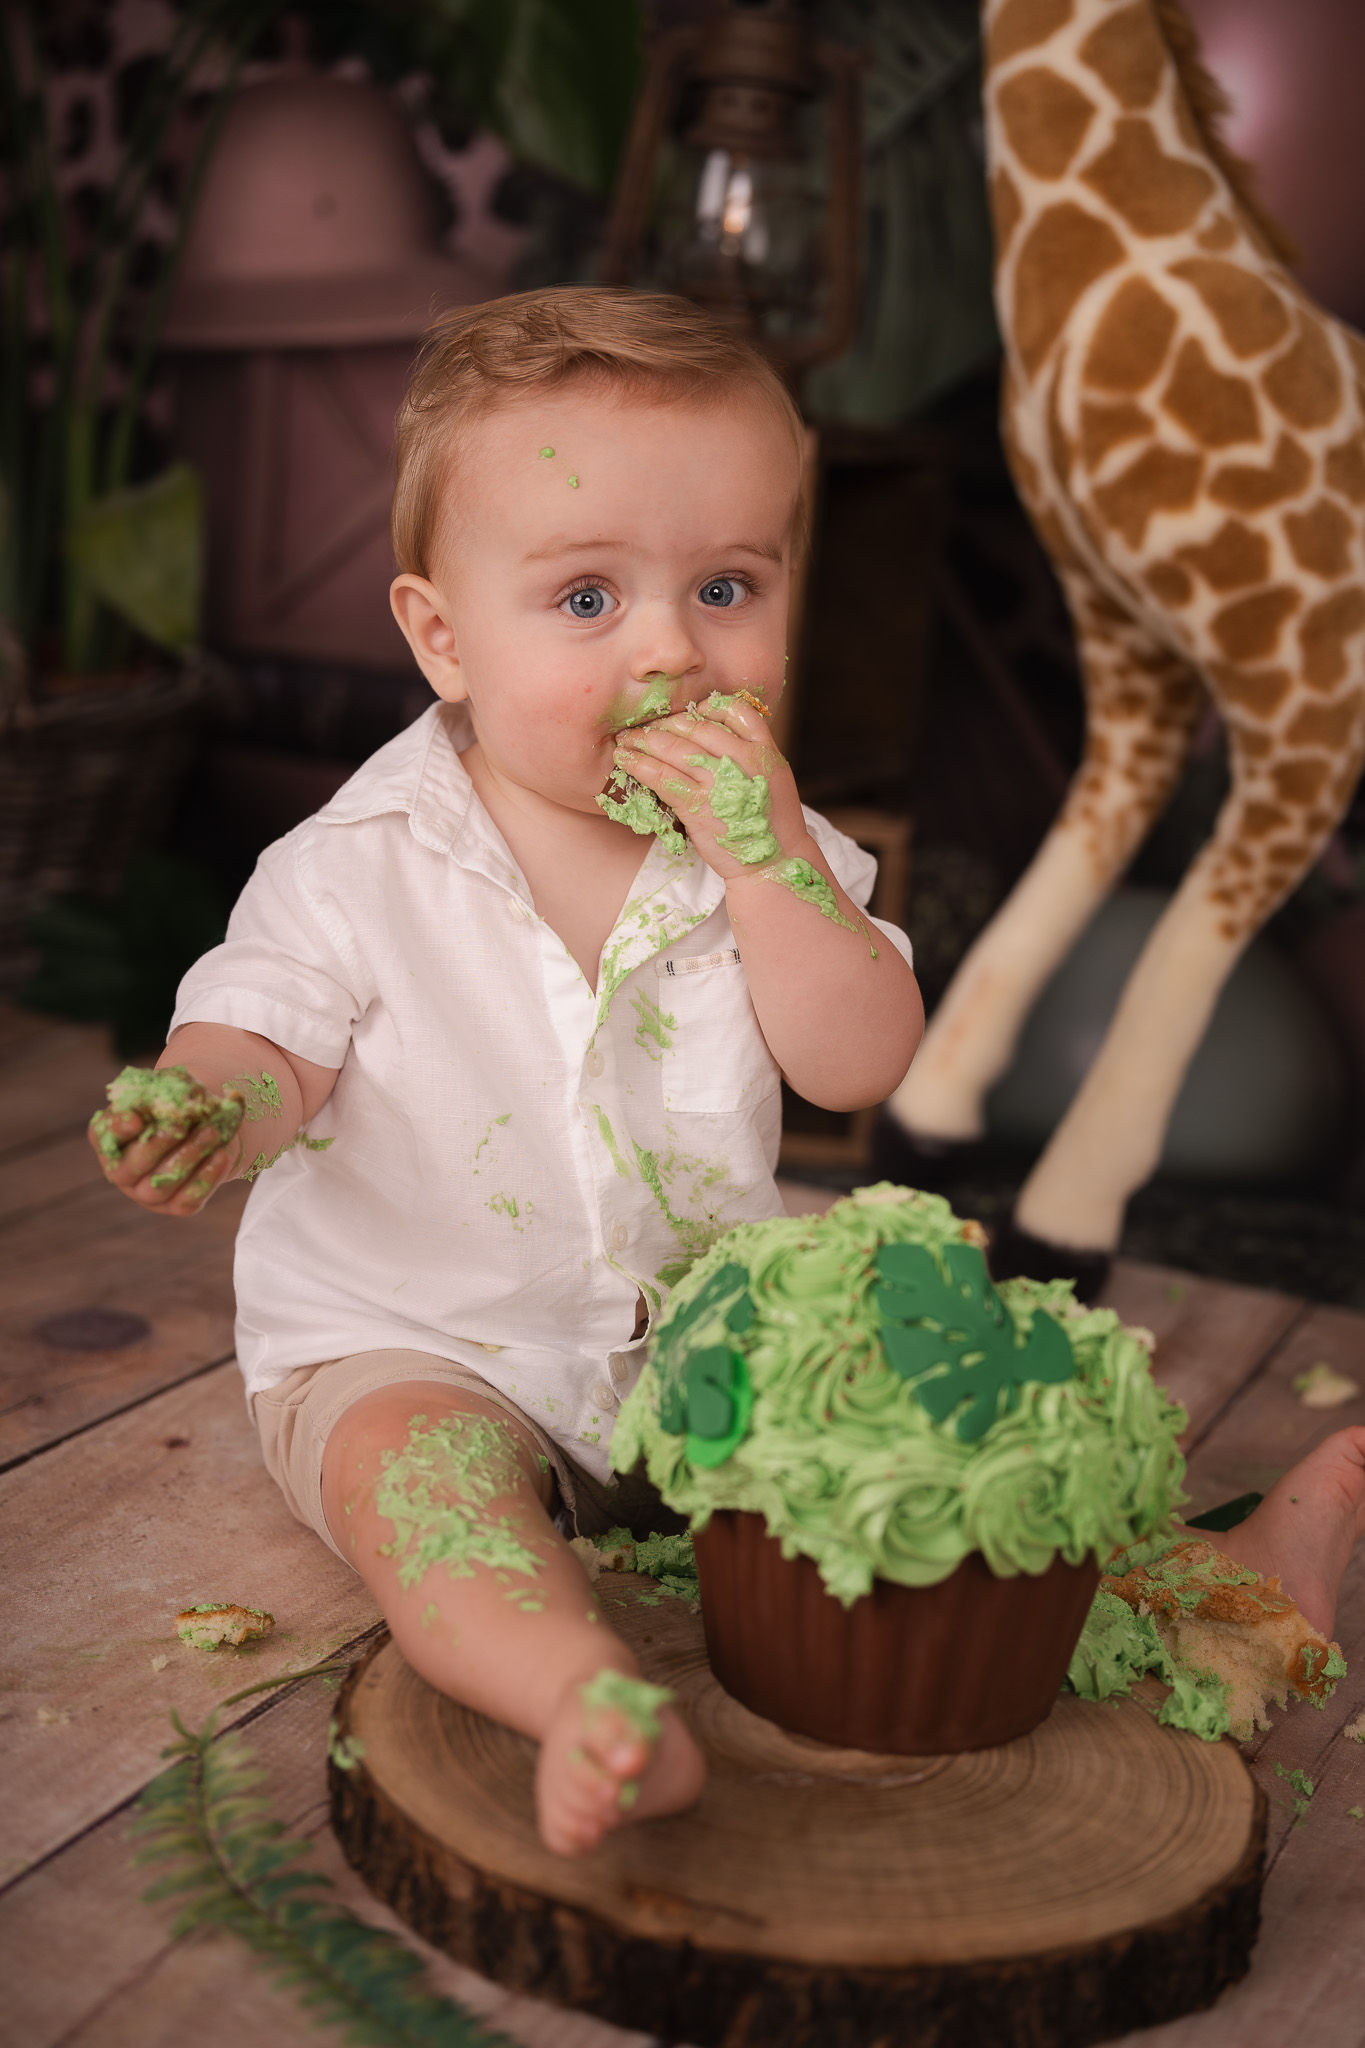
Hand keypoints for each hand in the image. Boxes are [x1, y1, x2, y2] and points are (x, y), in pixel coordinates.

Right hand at [88, 1071, 242, 1217]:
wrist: (201, 1130)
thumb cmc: (175, 1106)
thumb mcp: (169, 1090)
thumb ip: (171, 1088)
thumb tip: (191, 1093)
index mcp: (110, 1138)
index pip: (102, 1134)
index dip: (117, 1128)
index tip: (136, 1118)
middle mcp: (122, 1171)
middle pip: (131, 1167)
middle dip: (158, 1144)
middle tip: (181, 1125)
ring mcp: (146, 1194)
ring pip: (160, 1186)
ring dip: (187, 1158)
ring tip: (211, 1133)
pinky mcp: (174, 1206)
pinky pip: (187, 1201)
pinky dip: (206, 1179)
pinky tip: (222, 1155)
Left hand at [612, 693, 808, 881]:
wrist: (774, 862)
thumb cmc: (769, 822)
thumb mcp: (773, 778)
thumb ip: (749, 753)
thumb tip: (711, 733)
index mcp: (765, 750)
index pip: (736, 710)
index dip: (709, 708)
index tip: (692, 714)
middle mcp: (743, 760)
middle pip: (698, 726)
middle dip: (667, 723)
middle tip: (647, 724)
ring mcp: (719, 782)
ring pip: (675, 748)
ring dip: (645, 740)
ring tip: (627, 739)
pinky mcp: (697, 805)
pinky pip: (662, 776)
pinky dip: (639, 765)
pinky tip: (626, 759)